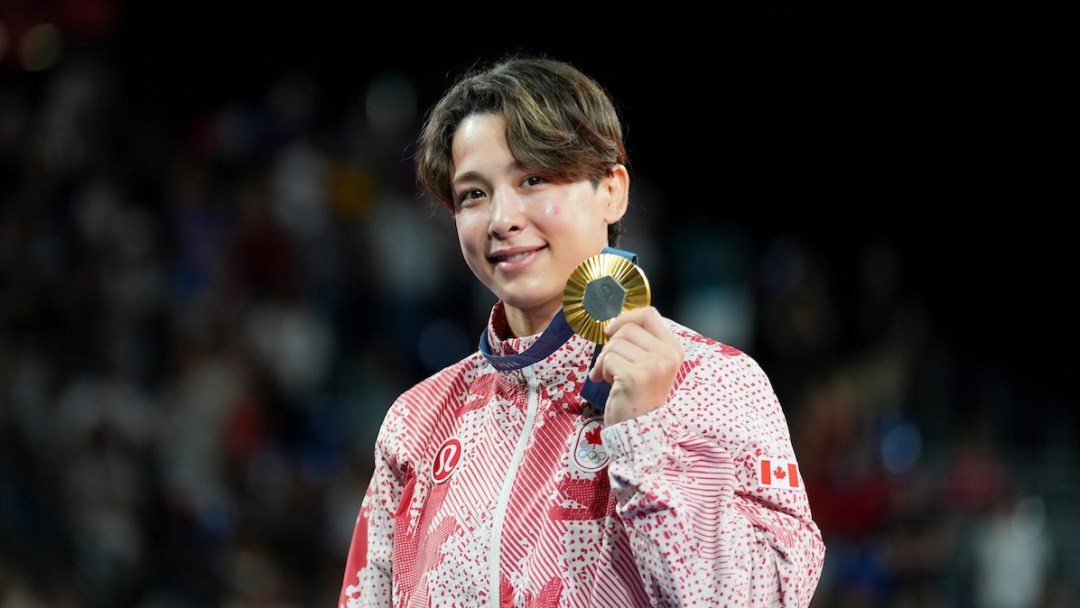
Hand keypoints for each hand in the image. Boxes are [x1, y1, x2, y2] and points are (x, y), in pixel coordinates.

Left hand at [588, 306, 683, 425]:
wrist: (640, 430)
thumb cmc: (639, 396)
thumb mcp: (649, 365)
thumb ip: (640, 343)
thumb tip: (613, 324)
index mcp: (673, 349)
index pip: (649, 314)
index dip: (626, 318)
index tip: (611, 332)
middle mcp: (668, 355)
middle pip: (627, 329)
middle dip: (611, 346)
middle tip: (612, 367)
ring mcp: (654, 365)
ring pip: (615, 343)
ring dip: (605, 361)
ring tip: (613, 377)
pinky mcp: (636, 377)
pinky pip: (608, 359)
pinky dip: (602, 371)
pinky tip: (610, 384)